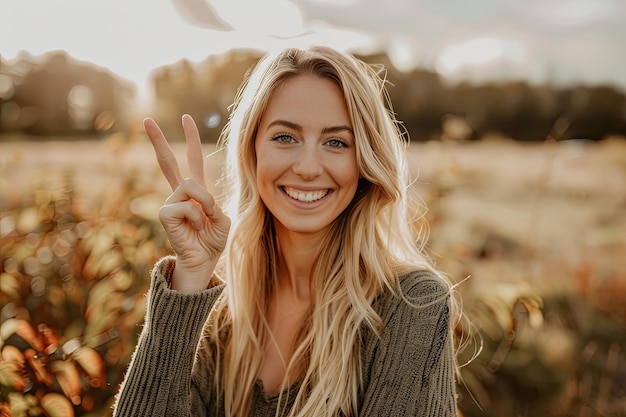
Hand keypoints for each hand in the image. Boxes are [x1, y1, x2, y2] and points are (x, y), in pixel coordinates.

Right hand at [144, 115, 229, 292]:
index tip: (186, 118)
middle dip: (157, 140)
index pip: (193, 160)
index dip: (191, 140)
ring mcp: (171, 202)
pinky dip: (195, 216)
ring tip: (202, 222)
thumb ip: (212, 203)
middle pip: (166, 162)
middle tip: (146, 119)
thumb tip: (193, 195)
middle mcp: (181, 193)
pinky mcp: (164, 214)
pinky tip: (192, 228)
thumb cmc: (213, 240)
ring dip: (203, 202)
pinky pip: (185, 205)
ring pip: (189, 185)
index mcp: (196, 191)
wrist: (204, 260)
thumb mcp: (222, 218)